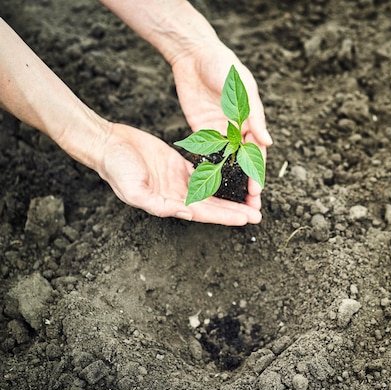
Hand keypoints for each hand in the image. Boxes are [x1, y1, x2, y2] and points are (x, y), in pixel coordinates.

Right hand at [97, 123, 261, 224]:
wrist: (107, 144)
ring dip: (231, 196)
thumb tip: (186, 214)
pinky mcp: (179, 165)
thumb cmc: (115, 167)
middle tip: (258, 214)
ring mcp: (180, 181)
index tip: (247, 218)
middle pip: (213, 205)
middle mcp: (177, 196)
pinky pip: (205, 173)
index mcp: (169, 203)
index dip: (227, 216)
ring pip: (212, 191)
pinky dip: (220, 176)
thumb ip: (158, 205)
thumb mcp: (133, 189)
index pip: (205, 213)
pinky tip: (236, 178)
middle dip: (235, 210)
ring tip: (252, 199)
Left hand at [169, 42, 271, 211]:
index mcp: (251, 121)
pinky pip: (207, 153)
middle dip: (246, 185)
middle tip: (248, 207)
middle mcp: (237, 130)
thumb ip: (254, 116)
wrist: (194, 53)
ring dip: (230, 183)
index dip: (257, 174)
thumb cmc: (224, 66)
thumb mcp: (243, 88)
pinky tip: (210, 186)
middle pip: (243, 163)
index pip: (257, 153)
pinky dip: (211, 169)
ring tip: (231, 203)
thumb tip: (268, 142)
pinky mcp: (201, 130)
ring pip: (226, 163)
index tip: (257, 192)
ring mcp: (219, 132)